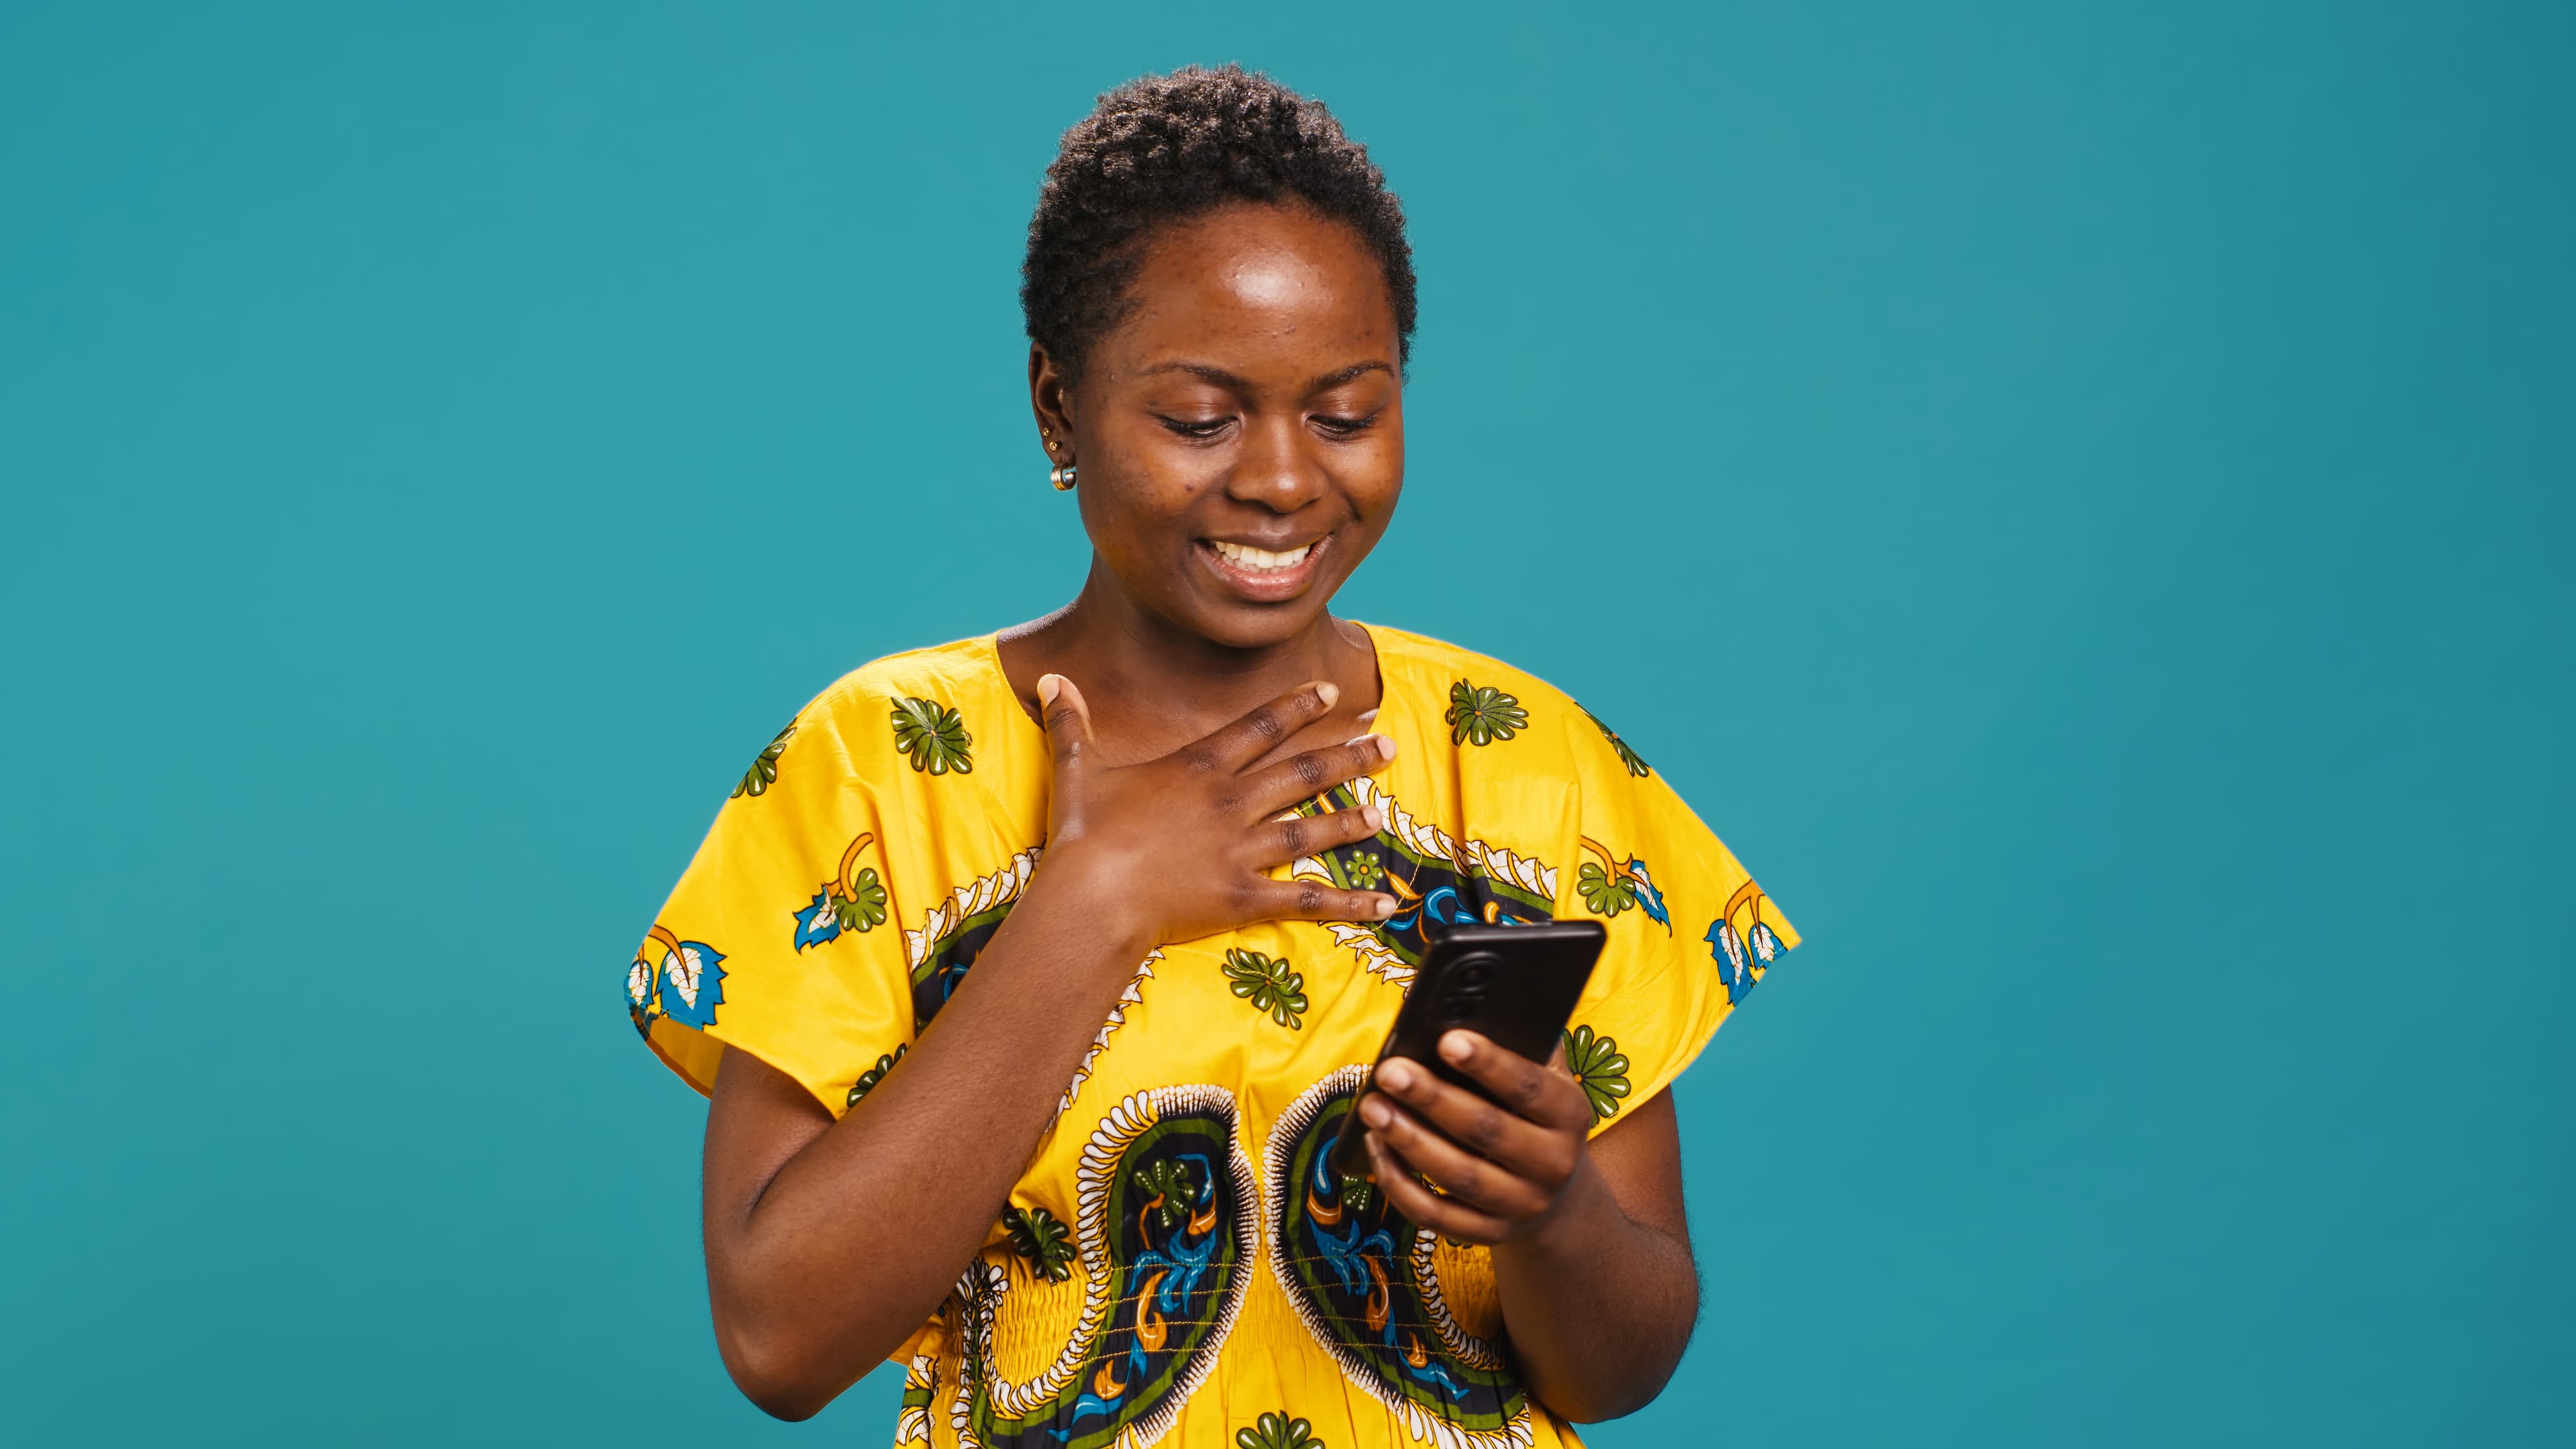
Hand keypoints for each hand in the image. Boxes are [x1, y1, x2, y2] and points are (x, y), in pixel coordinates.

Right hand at [1032, 674, 1399, 950]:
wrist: (1089, 896)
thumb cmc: (1082, 835)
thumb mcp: (1077, 770)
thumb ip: (1072, 723)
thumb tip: (1051, 680)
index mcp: (1198, 768)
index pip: (1260, 727)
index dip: (1298, 706)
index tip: (1331, 691)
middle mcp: (1229, 803)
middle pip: (1300, 773)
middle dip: (1347, 755)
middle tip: (1385, 742)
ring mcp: (1240, 851)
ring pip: (1309, 830)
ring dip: (1349, 820)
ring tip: (1380, 812)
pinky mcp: (1243, 897)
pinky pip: (1305, 899)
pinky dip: (1347, 903)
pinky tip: (1384, 905)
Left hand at [1358, 1031, 1598, 1245]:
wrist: (1559, 1198)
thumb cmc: (1537, 1117)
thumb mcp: (1547, 1082)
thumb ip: (1522, 1046)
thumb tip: (1469, 1005)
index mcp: (1569, 1115)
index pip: (1529, 1087)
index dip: (1489, 1064)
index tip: (1447, 1039)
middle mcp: (1552, 1164)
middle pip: (1487, 1131)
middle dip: (1433, 1099)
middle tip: (1390, 1071)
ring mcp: (1521, 1204)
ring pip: (1458, 1176)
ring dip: (1409, 1141)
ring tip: (1372, 1108)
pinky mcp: (1490, 1234)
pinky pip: (1437, 1215)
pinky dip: (1401, 1185)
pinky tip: (1377, 1149)